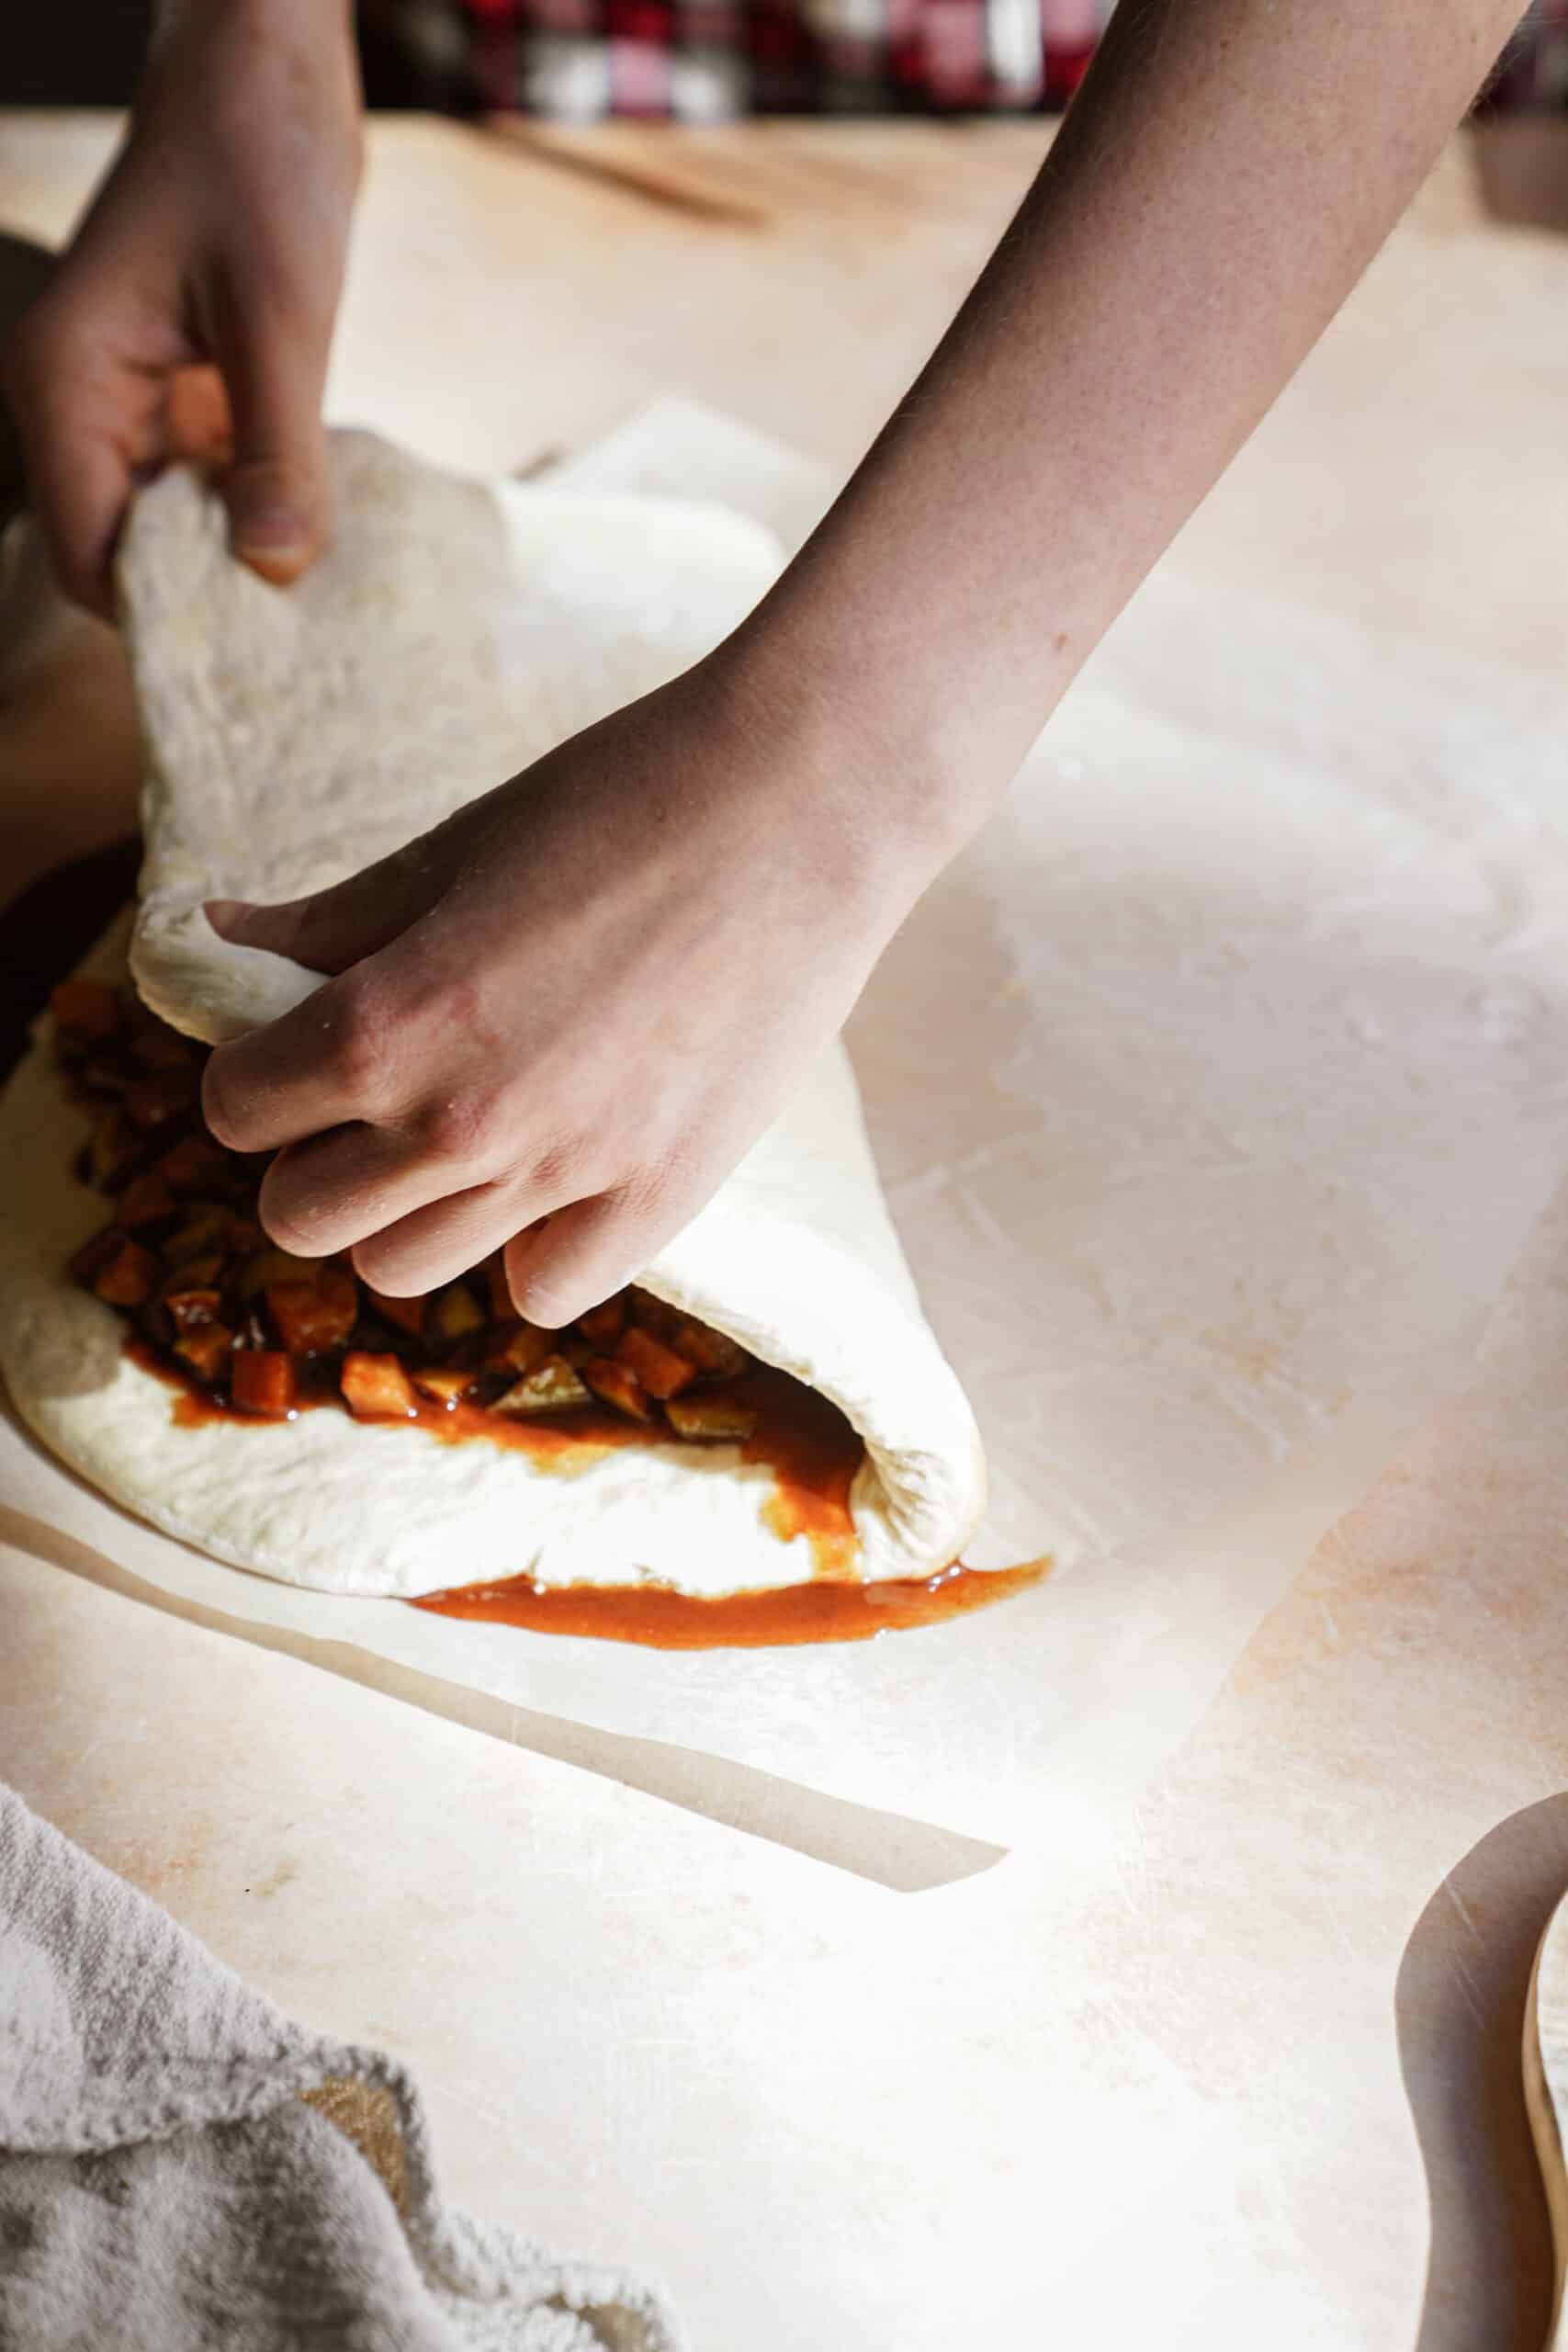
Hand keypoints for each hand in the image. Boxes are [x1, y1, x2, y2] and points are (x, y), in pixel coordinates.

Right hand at [3, 0, 360, 614]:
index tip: (263, 652)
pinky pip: (210, 492)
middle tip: (308, 641)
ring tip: (325, 601)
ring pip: (172, 534)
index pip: (92, 556)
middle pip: (126, 559)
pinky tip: (325, 541)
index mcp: (65, 385)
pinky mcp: (183, 400)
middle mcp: (79, 407)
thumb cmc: (258, 159)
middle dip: (209, 602)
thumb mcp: (281, 312)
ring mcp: (130, 407)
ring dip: (240, 566)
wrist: (265, 66)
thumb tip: (274, 568)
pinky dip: (259, 518)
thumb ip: (277, 447)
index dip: (169, 617)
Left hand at [199, 656, 939, 1324]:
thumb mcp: (450, 849)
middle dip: (315, 1157)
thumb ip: (327, 922)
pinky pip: (542, 1290)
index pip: (236, 1111)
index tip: (298, 1049)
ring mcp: (562, 1176)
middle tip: (375, 1099)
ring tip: (467, 1136)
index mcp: (385, 1023)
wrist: (801, 806)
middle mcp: (459, 1123)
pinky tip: (555, 1176)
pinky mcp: (660, 1201)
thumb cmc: (619, 799)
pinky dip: (528, 1250)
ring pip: (403, 1268)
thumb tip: (210, 934)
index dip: (255, 1075)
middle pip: (301, 1218)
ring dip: (408, 1211)